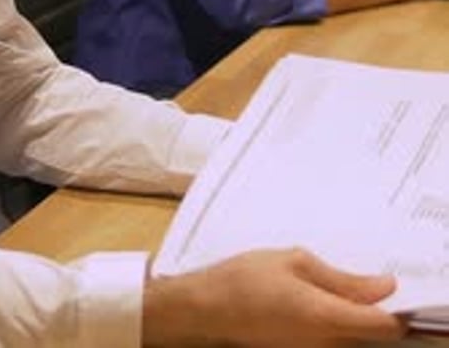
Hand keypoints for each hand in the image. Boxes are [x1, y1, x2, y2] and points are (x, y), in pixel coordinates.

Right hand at [143, 248, 404, 347]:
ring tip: (326, 282)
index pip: (383, 326)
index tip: (393, 285)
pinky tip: (312, 297)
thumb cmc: (245, 279)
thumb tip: (383, 287)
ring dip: (349, 313)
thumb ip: (343, 279)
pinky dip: (331, 320)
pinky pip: (329, 339)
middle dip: (371, 306)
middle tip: (359, 275)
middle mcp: (323, 345)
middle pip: (368, 333)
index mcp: (325, 318)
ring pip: (349, 336)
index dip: (395, 307)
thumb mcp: (296, 262)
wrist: (206, 308)